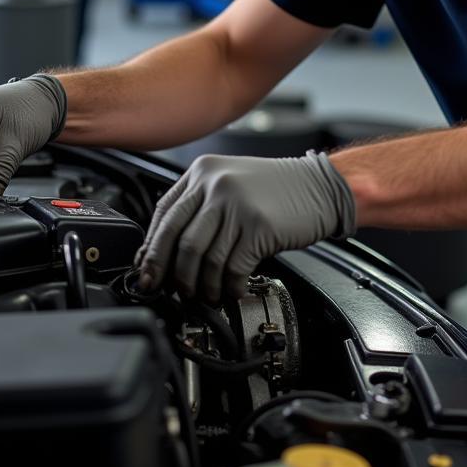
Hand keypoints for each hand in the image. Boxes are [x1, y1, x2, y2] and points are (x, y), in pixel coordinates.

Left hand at [136, 151, 355, 303]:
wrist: (319, 186)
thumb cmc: (276, 189)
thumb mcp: (230, 181)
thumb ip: (200, 205)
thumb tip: (168, 250)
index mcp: (203, 172)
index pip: (164, 213)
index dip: (151, 247)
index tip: (147, 269)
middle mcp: (216, 184)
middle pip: (177, 238)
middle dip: (167, 272)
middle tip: (166, 290)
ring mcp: (236, 204)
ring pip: (203, 257)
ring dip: (201, 285)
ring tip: (206, 295)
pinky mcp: (258, 226)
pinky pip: (232, 267)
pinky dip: (229, 286)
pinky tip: (232, 290)